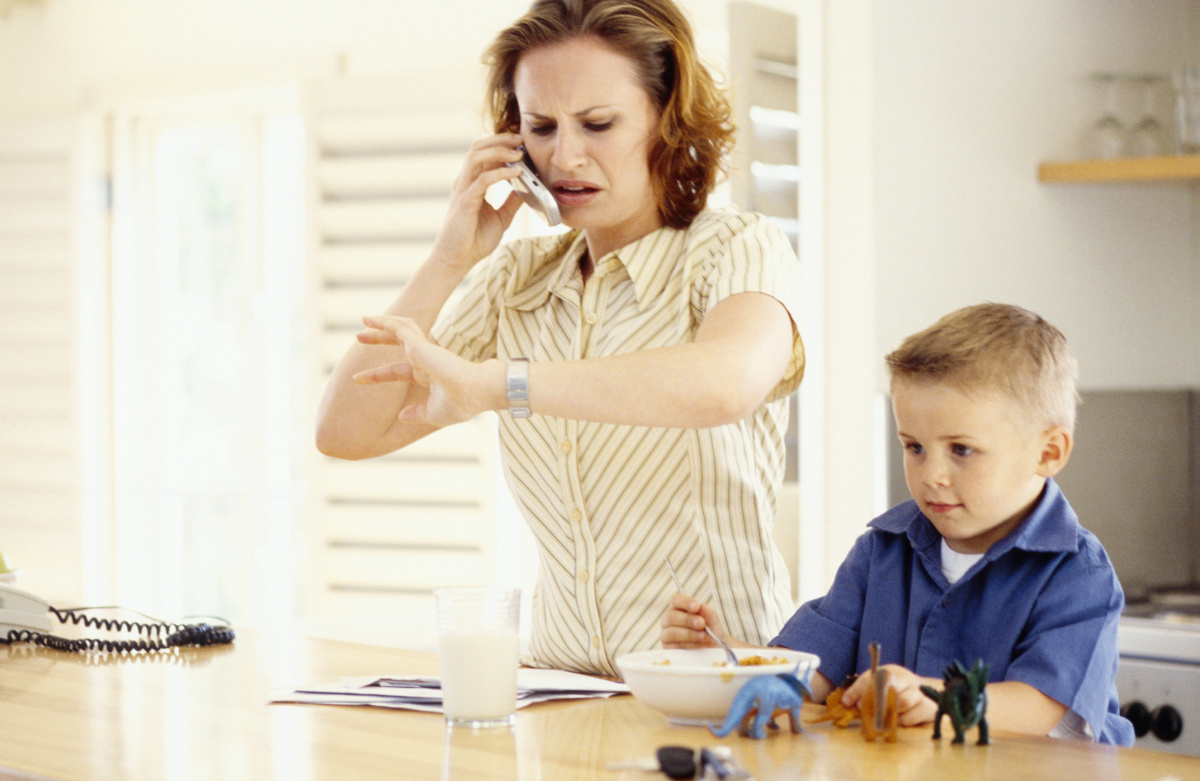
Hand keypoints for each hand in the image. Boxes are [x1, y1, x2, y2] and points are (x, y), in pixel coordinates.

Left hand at [352, 315, 498, 427]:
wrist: (476, 392)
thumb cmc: (462, 404)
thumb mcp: (434, 414)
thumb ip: (418, 414)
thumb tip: (402, 416)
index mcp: (429, 375)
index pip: (399, 371)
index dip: (378, 375)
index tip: (358, 378)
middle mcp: (426, 359)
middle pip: (399, 343)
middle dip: (380, 339)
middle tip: (359, 337)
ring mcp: (424, 350)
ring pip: (401, 329)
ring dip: (382, 325)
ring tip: (363, 321)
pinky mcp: (421, 344)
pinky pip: (400, 328)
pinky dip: (385, 322)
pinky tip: (370, 320)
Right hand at [431, 134, 525, 271]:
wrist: (456, 261)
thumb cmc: (474, 240)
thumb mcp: (501, 217)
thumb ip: (512, 201)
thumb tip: (530, 188)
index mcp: (471, 184)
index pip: (484, 154)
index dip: (501, 144)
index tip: (521, 141)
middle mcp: (465, 182)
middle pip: (478, 148)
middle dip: (500, 140)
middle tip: (521, 138)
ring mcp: (463, 190)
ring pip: (476, 157)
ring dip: (499, 151)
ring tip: (519, 151)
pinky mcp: (464, 202)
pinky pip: (482, 180)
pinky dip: (500, 173)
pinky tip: (516, 172)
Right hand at [660, 593, 737, 648]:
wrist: (713, 648)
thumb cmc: (710, 630)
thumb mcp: (712, 620)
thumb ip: (708, 613)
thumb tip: (701, 607)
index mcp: (678, 608)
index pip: (676, 600)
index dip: (685, 602)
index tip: (697, 606)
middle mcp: (669, 620)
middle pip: (671, 617)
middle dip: (687, 620)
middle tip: (701, 623)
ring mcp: (666, 635)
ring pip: (671, 633)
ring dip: (689, 634)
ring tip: (705, 637)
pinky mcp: (669, 649)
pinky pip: (675, 647)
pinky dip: (690, 646)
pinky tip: (701, 645)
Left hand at [841, 664, 939, 726]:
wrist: (930, 696)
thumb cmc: (897, 692)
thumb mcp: (878, 688)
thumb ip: (860, 693)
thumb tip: (845, 702)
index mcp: (890, 672)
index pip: (871, 676)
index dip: (860, 690)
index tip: (856, 705)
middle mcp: (905, 679)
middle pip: (890, 687)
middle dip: (878, 703)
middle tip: (872, 714)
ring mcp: (918, 692)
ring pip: (903, 702)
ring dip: (892, 713)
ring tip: (888, 718)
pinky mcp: (927, 707)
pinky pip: (911, 716)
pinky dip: (903, 721)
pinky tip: (901, 720)